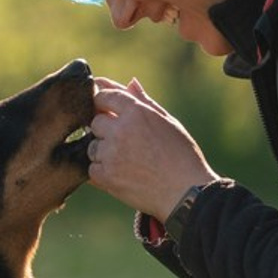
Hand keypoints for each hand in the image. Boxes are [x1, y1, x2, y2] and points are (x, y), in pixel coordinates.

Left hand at [88, 76, 219, 220]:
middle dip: (105, 129)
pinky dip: (102, 171)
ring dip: (103, 151)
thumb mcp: (169, 123)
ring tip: (128, 160)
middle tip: (125, 141)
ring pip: (92, 145)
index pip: (104, 95)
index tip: (108, 110)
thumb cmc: (182, 157)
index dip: (104, 101)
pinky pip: (92, 168)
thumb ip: (145, 102)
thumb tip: (130, 83)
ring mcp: (111, 154)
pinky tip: (123, 174)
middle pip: (95, 121)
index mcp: (137, 112)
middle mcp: (120, 130)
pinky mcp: (106, 176)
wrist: (185, 194)